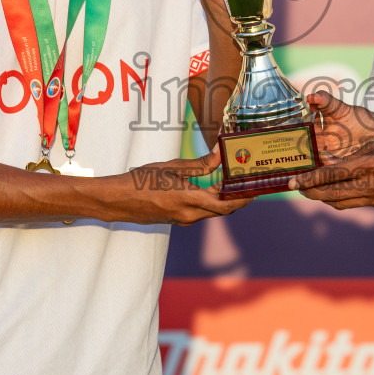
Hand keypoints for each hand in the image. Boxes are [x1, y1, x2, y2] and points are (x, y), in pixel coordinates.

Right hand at [91, 147, 250, 225]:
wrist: (118, 201)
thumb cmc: (141, 180)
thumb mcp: (171, 167)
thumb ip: (199, 164)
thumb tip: (219, 154)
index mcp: (188, 198)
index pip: (225, 204)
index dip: (243, 199)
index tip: (255, 191)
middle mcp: (188, 214)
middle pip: (221, 209)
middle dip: (237, 199)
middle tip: (247, 185)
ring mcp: (182, 220)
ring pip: (211, 212)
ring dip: (222, 200)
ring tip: (231, 183)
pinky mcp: (176, 220)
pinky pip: (199, 213)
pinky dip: (209, 202)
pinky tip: (210, 189)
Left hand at [291, 91, 373, 209]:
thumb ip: (353, 155)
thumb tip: (330, 162)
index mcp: (368, 164)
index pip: (330, 175)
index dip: (309, 180)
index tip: (293, 182)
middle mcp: (371, 185)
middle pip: (331, 194)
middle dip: (312, 192)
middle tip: (298, 189)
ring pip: (342, 203)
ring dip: (326, 198)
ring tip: (315, 191)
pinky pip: (358, 204)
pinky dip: (345, 199)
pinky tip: (340, 192)